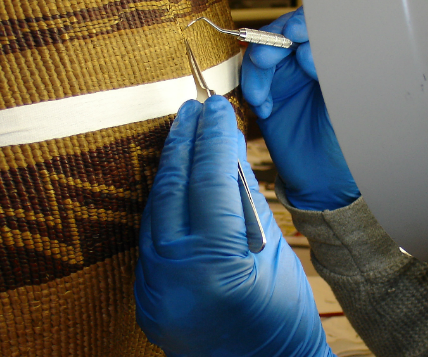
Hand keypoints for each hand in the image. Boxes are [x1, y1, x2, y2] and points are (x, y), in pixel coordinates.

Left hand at [134, 97, 332, 356]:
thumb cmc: (282, 319)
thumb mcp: (272, 251)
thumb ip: (244, 197)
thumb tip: (227, 147)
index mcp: (214, 264)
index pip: (207, 179)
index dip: (212, 137)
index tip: (215, 107)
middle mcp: (172, 275)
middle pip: (172, 188)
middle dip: (183, 142)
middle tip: (192, 109)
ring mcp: (152, 288)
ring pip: (155, 209)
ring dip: (169, 169)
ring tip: (183, 135)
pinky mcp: (145, 296)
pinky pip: (151, 237)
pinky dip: (164, 205)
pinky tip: (175, 180)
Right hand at [241, 7, 359, 210]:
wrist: (324, 179)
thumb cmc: (346, 144)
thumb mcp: (344, 105)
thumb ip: (328, 74)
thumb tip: (306, 50)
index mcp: (336, 58)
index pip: (319, 26)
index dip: (303, 24)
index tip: (294, 34)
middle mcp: (311, 62)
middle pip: (285, 33)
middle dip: (271, 42)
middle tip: (264, 59)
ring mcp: (289, 76)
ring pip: (264, 53)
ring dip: (257, 70)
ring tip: (260, 96)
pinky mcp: (269, 93)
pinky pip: (252, 78)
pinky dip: (251, 88)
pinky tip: (262, 108)